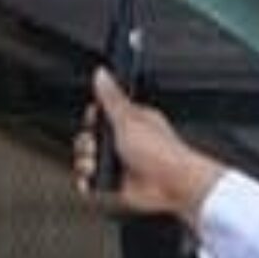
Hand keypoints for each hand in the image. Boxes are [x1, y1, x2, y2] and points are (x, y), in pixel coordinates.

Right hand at [75, 69, 227, 222]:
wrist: (173, 184)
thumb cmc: (161, 151)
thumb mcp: (129, 119)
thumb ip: (111, 98)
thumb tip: (101, 74)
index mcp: (130, 120)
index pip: (101, 114)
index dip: (92, 118)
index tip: (93, 121)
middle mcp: (124, 141)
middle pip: (90, 138)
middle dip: (86, 143)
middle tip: (96, 145)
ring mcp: (119, 163)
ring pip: (87, 160)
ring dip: (85, 163)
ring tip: (95, 165)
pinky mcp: (116, 184)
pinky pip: (92, 182)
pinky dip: (87, 182)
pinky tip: (91, 180)